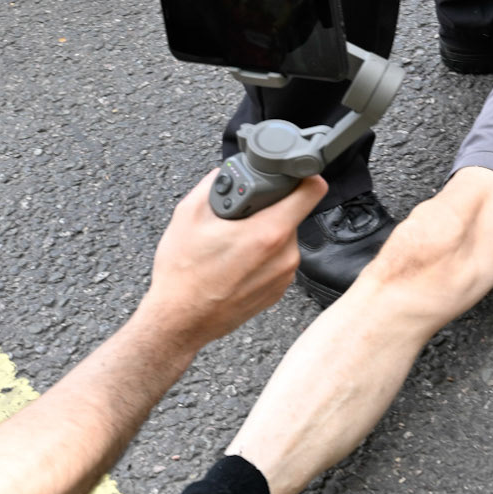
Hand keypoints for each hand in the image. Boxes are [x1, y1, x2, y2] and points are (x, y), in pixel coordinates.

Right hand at [142, 170, 327, 351]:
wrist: (179, 322)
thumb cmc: (182, 275)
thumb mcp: (189, 215)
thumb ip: (214, 183)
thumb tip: (227, 171)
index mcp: (269, 232)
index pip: (312, 190)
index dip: (303, 176)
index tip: (290, 174)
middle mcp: (285, 255)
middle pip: (292, 214)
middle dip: (269, 209)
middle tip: (240, 217)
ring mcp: (284, 276)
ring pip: (283, 238)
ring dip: (264, 234)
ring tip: (232, 244)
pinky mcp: (278, 291)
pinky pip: (278, 261)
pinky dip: (262, 257)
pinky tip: (235, 263)